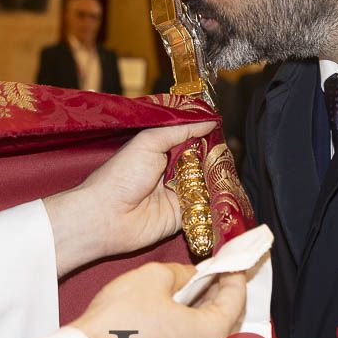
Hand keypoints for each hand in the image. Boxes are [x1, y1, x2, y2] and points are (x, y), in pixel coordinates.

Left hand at [44, 120, 215, 275]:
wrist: (107, 217)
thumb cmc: (121, 176)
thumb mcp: (149, 142)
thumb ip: (180, 130)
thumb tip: (209, 120)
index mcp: (162, 150)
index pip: (192, 138)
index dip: (208, 134)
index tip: (223, 127)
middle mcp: (173, 170)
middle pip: (204, 161)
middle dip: (216, 157)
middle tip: (229, 153)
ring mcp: (179, 193)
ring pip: (208, 182)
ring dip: (217, 178)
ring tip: (229, 172)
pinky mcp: (184, 215)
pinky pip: (206, 206)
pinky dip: (215, 201)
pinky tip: (226, 193)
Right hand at [72, 262, 247, 337]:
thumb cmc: (120, 319)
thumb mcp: (154, 276)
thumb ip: (182, 272)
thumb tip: (191, 276)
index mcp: (211, 334)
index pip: (236, 298)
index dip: (234, 273)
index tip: (232, 258)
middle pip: (226, 319)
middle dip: (221, 291)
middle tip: (215, 269)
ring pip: (208, 334)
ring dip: (205, 309)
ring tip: (196, 285)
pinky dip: (190, 326)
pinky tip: (176, 309)